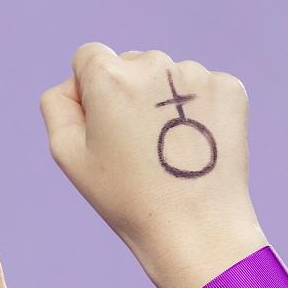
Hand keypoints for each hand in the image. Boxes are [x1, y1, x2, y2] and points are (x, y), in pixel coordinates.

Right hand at [39, 43, 265, 287]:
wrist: (198, 230)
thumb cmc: (126, 196)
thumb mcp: (66, 153)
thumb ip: (57, 103)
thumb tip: (76, 83)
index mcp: (109, 75)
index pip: (88, 56)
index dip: (90, 91)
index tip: (104, 126)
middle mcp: (154, 64)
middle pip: (130, 63)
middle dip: (128, 93)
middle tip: (138, 144)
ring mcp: (196, 74)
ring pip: (166, 75)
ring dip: (163, 100)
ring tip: (169, 148)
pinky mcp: (230, 89)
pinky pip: (200, 87)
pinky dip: (196, 109)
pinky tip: (194, 143)